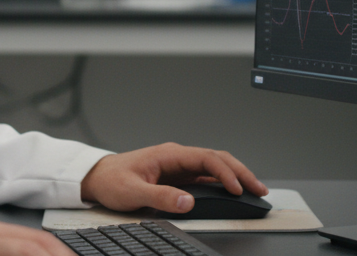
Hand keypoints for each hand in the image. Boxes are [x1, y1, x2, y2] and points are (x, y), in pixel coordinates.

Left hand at [79, 143, 267, 213]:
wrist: (97, 178)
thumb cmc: (112, 180)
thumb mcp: (133, 192)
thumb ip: (160, 197)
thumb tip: (188, 202)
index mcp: (169, 154)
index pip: (206, 158)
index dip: (225, 172)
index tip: (237, 188)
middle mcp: (177, 157)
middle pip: (217, 159)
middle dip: (241, 172)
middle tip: (259, 189)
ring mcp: (179, 166)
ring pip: (214, 166)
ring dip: (235, 176)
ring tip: (253, 189)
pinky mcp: (177, 177)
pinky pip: (205, 177)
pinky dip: (222, 183)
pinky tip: (233, 191)